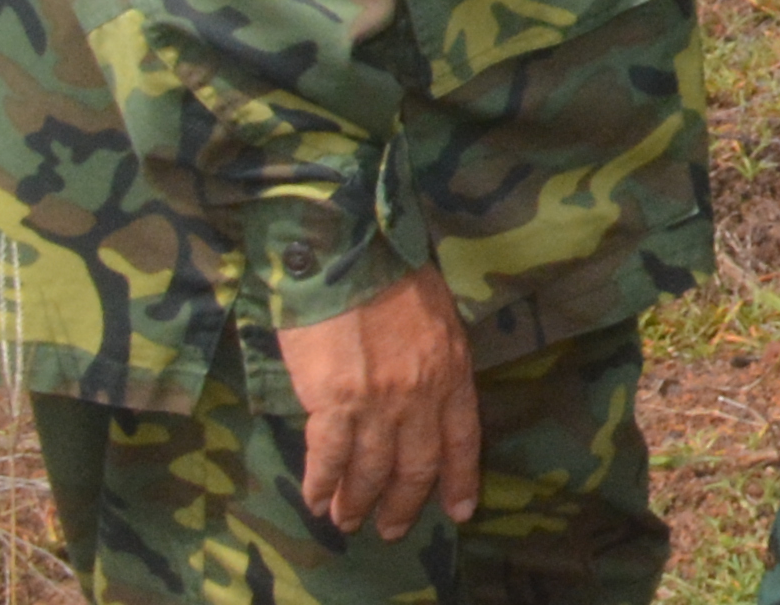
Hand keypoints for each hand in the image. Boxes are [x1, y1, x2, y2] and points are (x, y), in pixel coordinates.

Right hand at [283, 266, 477, 538]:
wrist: (349, 250)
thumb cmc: (391, 271)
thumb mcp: (438, 315)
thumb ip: (436, 361)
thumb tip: (425, 398)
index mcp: (452, 368)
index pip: (462, 439)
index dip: (459, 479)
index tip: (458, 511)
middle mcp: (421, 393)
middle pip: (416, 466)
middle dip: (403, 504)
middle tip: (391, 529)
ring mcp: (378, 400)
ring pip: (371, 470)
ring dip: (358, 501)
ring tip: (348, 520)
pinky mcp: (334, 400)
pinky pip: (329, 457)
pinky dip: (321, 483)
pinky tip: (316, 498)